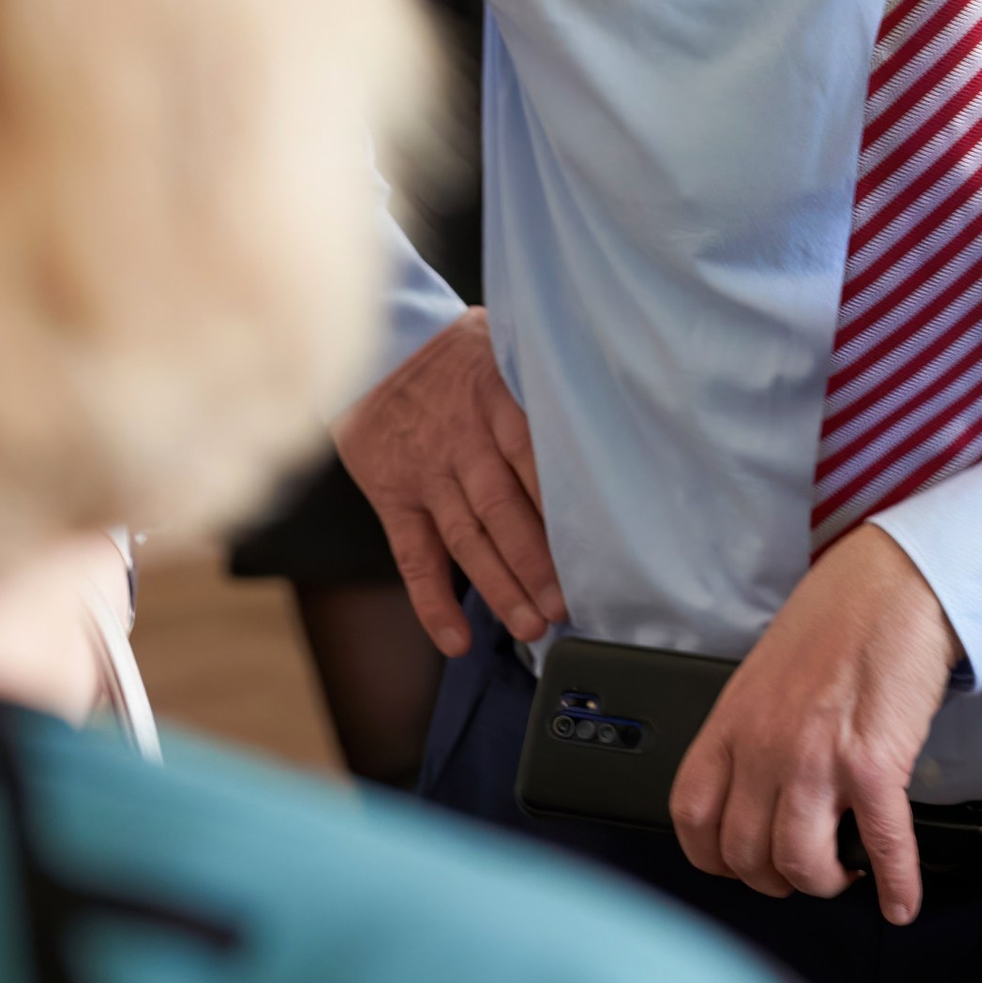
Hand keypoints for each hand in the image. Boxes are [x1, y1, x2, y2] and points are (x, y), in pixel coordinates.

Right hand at [334, 310, 564, 660]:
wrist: (373, 344)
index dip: (562, 505)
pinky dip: (432, 601)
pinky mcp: (394, 497)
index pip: (534, 459)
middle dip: (536, 563)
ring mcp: (426, 475)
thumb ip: (541, 378)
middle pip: (504, 509)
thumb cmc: (453, 352)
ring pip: (466, 539)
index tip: (597, 544)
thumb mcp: (502, 343)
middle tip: (566, 605)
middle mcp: (461, 443)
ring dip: (499, 587)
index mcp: (495, 402)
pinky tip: (455, 639)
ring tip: (530, 626)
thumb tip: (608, 396)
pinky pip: (413, 556)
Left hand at [670, 527, 960, 925]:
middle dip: (774, 877)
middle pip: (745, 854)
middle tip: (800, 868)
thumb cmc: (834, 621)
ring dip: (824, 882)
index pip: (692, 818)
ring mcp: (815, 759)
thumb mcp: (763, 676)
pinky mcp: (873, 765)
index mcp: (730, 724)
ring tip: (843, 871)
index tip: (737, 863)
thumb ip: (752, 733)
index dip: (714, 857)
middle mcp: (764, 747)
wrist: (893, 585)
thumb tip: (760, 789)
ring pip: (800, 865)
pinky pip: (880, 846)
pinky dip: (894, 885)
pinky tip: (900, 901)